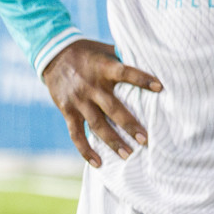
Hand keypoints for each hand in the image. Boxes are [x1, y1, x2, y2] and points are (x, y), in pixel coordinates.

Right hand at [42, 39, 162, 167]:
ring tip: (128, 155)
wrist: (53, 55)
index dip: (142, 79)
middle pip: (112, 108)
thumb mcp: (104, 49)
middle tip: (145, 140)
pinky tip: (98, 163)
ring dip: (113, 141)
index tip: (160, 87)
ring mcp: (78, 100)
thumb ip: (123, 57)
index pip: (125, 72)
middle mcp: (91, 86)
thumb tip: (151, 57)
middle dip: (129, 125)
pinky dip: (85, 150)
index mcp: (103, 68)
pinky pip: (76, 134)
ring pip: (97, 125)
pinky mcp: (67, 111)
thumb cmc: (87, 52)